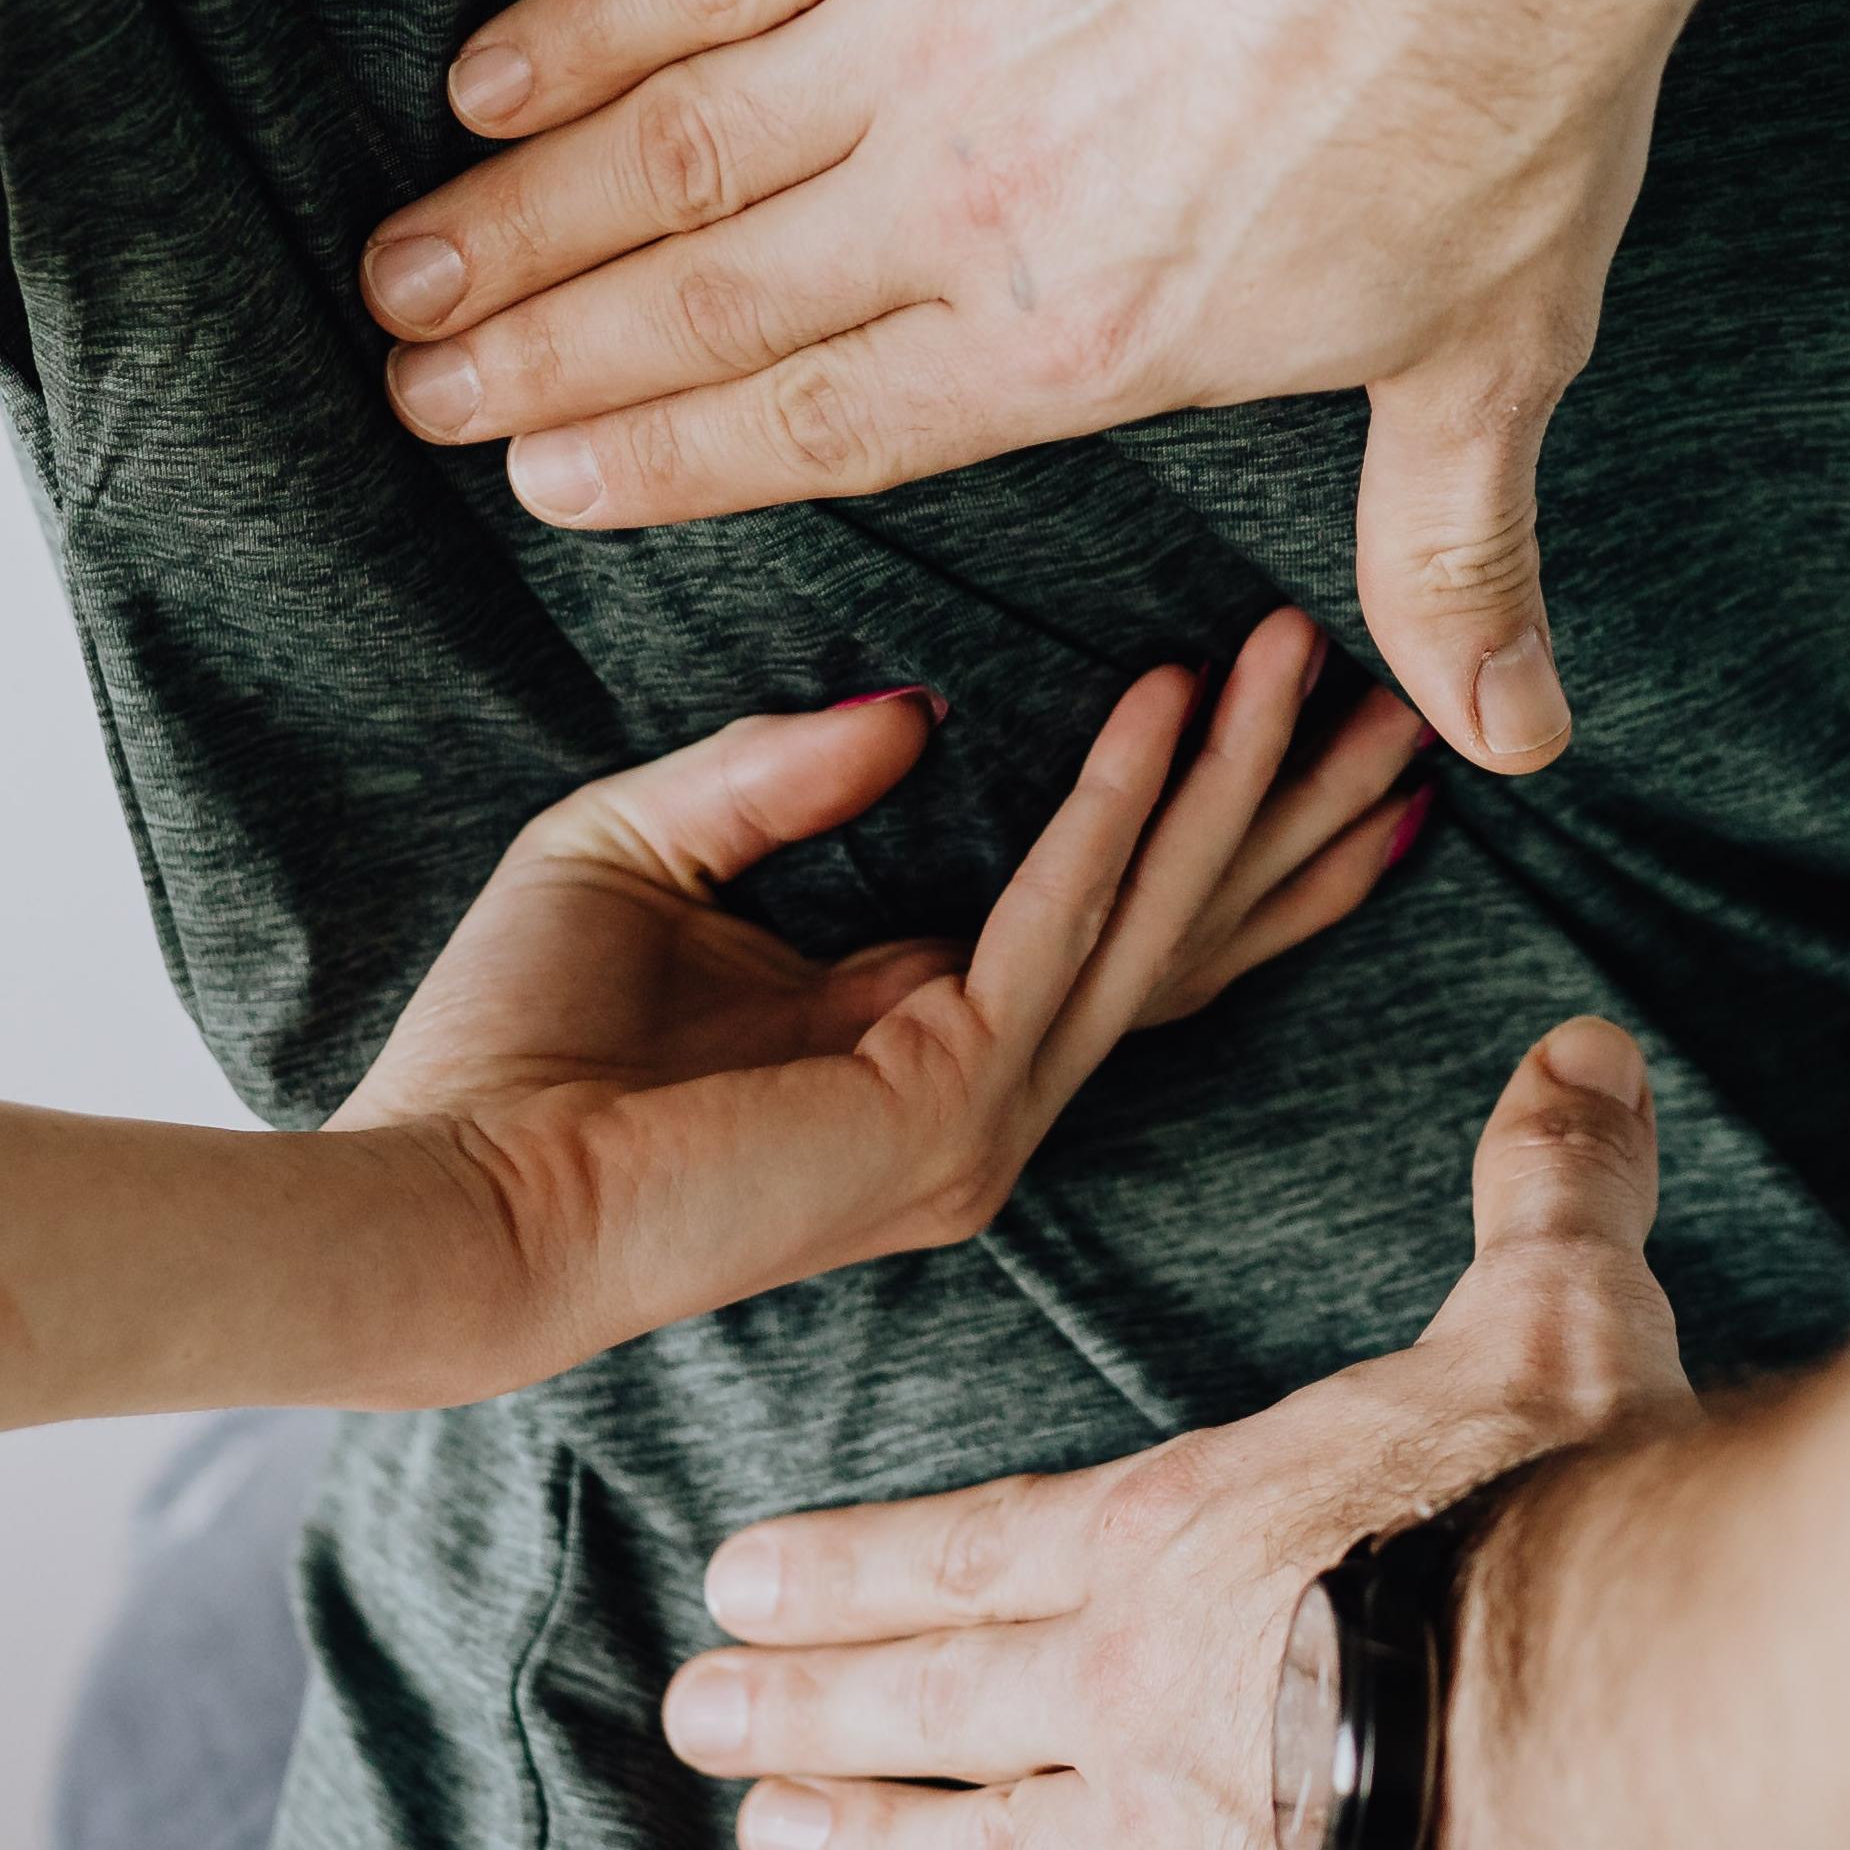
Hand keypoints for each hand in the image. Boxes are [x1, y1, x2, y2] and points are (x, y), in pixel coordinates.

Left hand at [341, 609, 1422, 1395]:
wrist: (445, 1195)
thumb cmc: (507, 1050)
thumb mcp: (643, 850)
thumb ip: (776, 775)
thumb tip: (918, 707)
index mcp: (920, 1042)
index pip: (1119, 926)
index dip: (1219, 825)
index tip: (1302, 713)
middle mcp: (980, 1096)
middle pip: (1186, 933)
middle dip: (1296, 812)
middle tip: (1404, 698)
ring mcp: (978, 1118)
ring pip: (1154, 921)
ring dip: (1238, 781)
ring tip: (1306, 654)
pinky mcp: (945, 1109)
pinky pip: (1059, 926)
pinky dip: (1116, 806)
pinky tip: (1166, 702)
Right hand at [360, 0, 1702, 777]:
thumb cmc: (1509, 89)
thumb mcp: (1491, 357)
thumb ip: (1447, 556)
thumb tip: (1507, 738)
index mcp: (1079, 342)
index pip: (825, 426)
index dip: (668, 461)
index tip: (546, 483)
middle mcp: (965, 207)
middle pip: (706, 304)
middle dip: (544, 360)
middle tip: (417, 398)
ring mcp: (922, 26)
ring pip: (668, 151)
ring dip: (519, 218)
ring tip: (403, 275)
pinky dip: (584, 23)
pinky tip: (486, 77)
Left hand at [662, 1018, 1693, 1849]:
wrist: (1592, 1704)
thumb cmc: (1558, 1500)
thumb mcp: (1552, 1314)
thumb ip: (1545, 1190)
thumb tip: (1580, 1047)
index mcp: (1178, 1533)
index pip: (975, 1549)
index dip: (854, 1567)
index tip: (738, 1578)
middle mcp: (1125, 1686)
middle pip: (928, 1695)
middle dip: (801, 1703)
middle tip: (691, 1718)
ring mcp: (1152, 1844)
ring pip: (966, 1846)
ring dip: (861, 1844)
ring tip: (769, 1846)